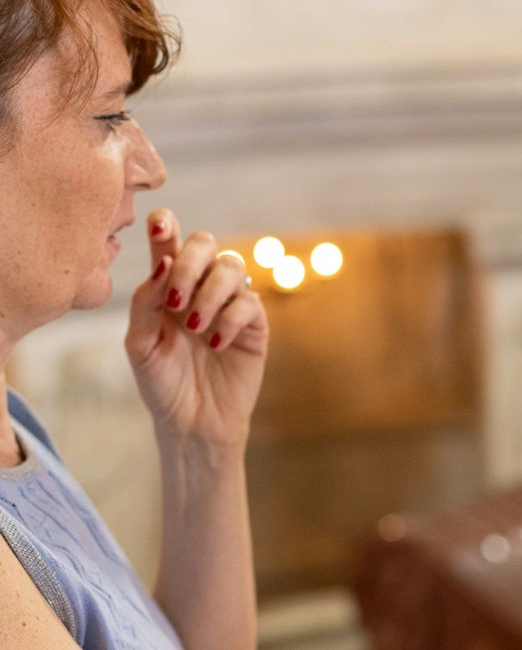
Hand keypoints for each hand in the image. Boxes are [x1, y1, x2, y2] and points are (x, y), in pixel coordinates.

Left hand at [125, 209, 267, 446]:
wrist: (191, 423)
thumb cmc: (161, 384)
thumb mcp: (140, 344)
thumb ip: (145, 303)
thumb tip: (162, 263)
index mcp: (167, 287)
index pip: (168, 244)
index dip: (165, 226)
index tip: (159, 226)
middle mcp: (200, 288)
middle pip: (205, 243)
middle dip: (190, 263)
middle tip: (175, 300)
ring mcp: (230, 304)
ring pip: (231, 267)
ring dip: (210, 293)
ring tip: (195, 328)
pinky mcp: (254, 325)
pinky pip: (249, 303)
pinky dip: (230, 319)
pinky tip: (216, 344)